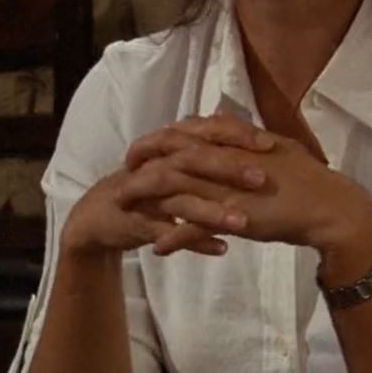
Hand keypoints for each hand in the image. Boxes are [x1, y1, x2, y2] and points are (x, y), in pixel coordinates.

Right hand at [62, 114, 275, 257]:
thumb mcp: (176, 163)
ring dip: (212, 211)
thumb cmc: (149, 187)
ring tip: (242, 222)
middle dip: (228, 168)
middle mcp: (159, 165)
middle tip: (262, 179)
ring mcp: (147, 195)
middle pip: (194, 160)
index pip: (207, 132)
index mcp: (172, 147)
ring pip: (181, 200)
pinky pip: (168, 233)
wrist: (101, 215)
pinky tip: (221, 248)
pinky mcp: (138, 223)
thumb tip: (236, 124)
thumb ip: (204, 145)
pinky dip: (193, 241)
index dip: (237, 136)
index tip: (270, 144)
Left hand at [126, 116, 371, 258]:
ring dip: (146, 199)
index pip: (186, 132)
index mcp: (235, 142)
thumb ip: (243, 135)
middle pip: (171, 154)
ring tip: (125, 209)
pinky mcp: (234, 217)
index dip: (159, 139)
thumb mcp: (273, 145)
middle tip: (123, 174)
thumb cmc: (307, 178)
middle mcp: (226, 160)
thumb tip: (222, 120)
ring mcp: (228, 188)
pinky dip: (173, 237)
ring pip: (175, 188)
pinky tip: (157, 249)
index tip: (141, 148)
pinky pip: (195, 227)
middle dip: (141, 162)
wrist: (329, 207)